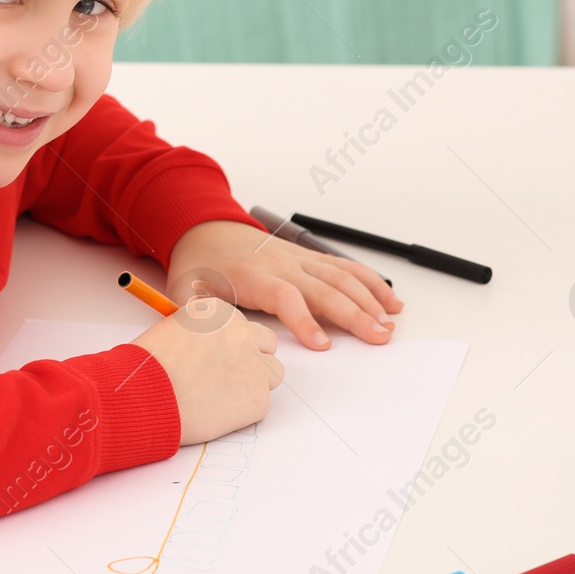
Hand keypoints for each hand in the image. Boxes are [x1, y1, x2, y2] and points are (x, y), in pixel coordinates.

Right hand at [130, 297, 282, 444]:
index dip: (231, 345)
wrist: (145, 395)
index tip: (217, 358)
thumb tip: (215, 349)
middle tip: (227, 377)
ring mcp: (254, 366)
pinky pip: (261, 404)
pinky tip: (217, 412)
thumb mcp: (174, 331)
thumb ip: (203, 334)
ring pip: (272, 373)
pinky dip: (244, 410)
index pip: (244, 326)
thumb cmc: (150, 366)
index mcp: (221, 313)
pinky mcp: (258, 399)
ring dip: (254, 383)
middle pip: (266, 344)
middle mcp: (243, 333)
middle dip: (253, 359)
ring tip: (223, 396)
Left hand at [166, 220, 403, 349]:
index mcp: (253, 276)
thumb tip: (202, 335)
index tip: (321, 345)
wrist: (205, 228)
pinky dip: (371, 281)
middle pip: (324, 288)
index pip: (284, 296)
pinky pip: (345, 267)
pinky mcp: (309, 257)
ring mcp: (299, 259)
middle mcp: (282, 265)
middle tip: (378, 338)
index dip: (304, 320)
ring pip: (341, 276)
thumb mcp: (184, 289)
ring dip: (369, 299)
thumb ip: (193, 313)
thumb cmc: (199, 264)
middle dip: (354, 314)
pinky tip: (390, 299)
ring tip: (388, 324)